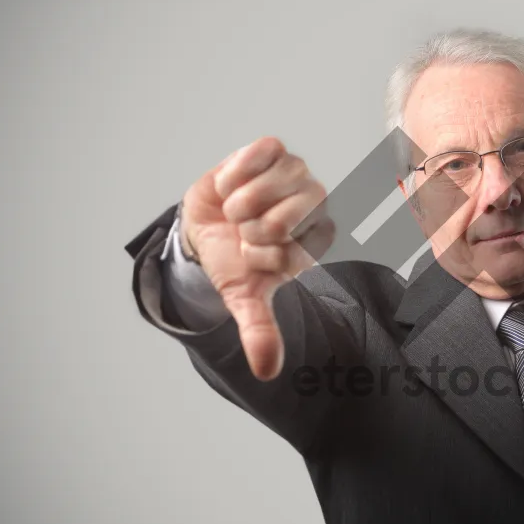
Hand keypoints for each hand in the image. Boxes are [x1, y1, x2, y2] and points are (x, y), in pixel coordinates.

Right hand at [180, 137, 333, 379]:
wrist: (207, 225)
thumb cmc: (234, 259)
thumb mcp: (244, 296)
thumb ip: (260, 330)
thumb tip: (267, 371)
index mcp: (317, 240)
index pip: (294, 253)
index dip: (261, 258)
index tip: (253, 257)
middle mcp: (315, 205)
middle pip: (285, 220)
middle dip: (251, 232)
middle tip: (245, 232)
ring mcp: (297, 174)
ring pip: (268, 189)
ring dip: (239, 204)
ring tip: (237, 211)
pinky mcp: (274, 151)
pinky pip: (257, 156)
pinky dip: (234, 174)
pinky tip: (232, 185)